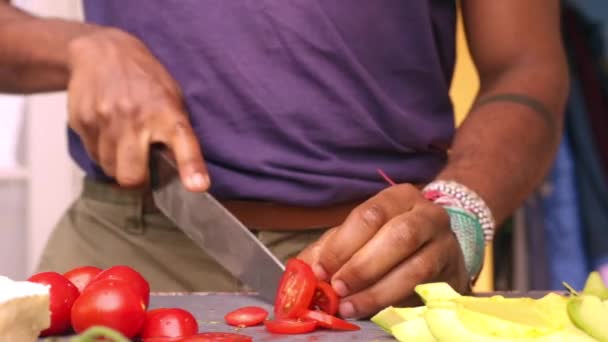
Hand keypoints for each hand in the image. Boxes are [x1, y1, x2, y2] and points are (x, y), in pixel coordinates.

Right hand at [66, 28, 206, 190]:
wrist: (103, 51)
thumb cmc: (145, 80)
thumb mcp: (172, 98)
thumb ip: (177, 132)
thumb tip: (184, 172)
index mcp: (168, 113)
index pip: (184, 144)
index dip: (191, 167)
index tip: (197, 186)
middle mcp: (136, 117)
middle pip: (131, 176)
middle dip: (136, 180)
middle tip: (141, 167)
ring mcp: (106, 119)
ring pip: (109, 168)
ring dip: (117, 164)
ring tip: (123, 141)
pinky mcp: (82, 121)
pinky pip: (93, 154)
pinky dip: (101, 150)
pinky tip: (108, 130)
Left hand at [298, 184, 468, 318]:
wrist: (437, 251)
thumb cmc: (391, 241)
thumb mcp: (359, 238)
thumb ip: (330, 249)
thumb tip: (300, 270)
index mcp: (399, 197)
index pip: (371, 214)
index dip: (343, 244)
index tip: (322, 270)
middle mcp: (428, 214)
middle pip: (398, 236)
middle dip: (362, 266)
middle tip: (336, 288)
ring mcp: (445, 243)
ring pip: (415, 266)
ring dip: (377, 290)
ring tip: (349, 306)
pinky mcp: (453, 274)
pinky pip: (426, 289)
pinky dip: (395, 301)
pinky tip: (374, 310)